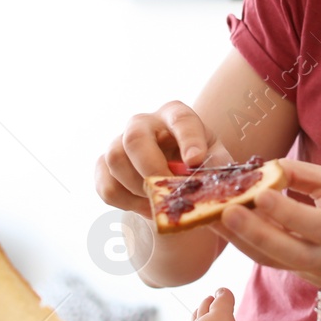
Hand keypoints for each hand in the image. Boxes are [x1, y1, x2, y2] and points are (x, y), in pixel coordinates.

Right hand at [95, 100, 233, 216]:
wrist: (173, 176)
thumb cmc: (198, 163)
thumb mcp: (214, 160)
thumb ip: (216, 165)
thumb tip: (209, 178)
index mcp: (175, 115)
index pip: (181, 119)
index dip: (188, 139)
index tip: (195, 161)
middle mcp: (144, 123)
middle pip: (135, 137)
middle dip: (151, 168)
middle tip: (166, 191)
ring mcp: (119, 141)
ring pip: (115, 160)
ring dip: (137, 188)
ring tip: (159, 203)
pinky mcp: (103, 165)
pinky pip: (106, 185)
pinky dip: (125, 202)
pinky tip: (145, 206)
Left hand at [211, 159, 320, 290]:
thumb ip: (305, 177)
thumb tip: (265, 168)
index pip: (314, 224)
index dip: (285, 212)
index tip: (259, 194)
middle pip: (289, 252)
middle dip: (254, 233)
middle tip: (223, 212)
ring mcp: (319, 274)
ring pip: (275, 261)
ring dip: (242, 240)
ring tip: (214, 218)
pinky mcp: (307, 279)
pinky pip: (274, 262)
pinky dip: (251, 246)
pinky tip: (229, 229)